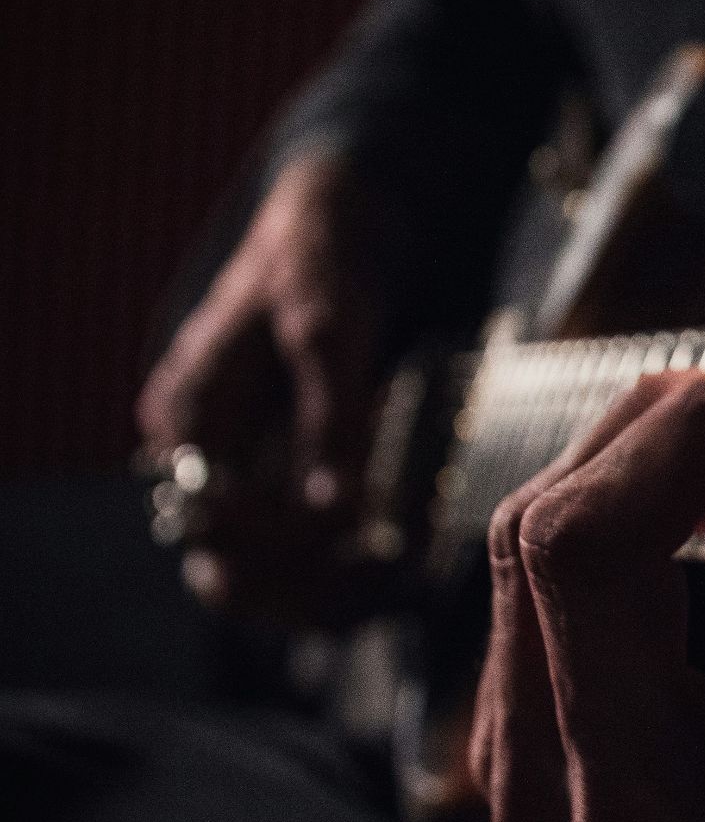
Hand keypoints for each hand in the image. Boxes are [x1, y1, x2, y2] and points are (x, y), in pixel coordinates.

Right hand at [137, 150, 380, 619]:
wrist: (335, 229)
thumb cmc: (320, 267)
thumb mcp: (327, 332)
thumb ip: (331, 418)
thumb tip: (335, 508)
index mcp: (189, 417)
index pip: (215, 524)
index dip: (286, 548)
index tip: (363, 540)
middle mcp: (202, 456)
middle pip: (227, 566)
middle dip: (301, 589)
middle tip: (385, 584)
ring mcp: (237, 469)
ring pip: (263, 572)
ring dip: (323, 592)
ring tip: (398, 582)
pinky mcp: (279, 476)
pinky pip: (297, 548)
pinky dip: (339, 568)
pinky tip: (396, 564)